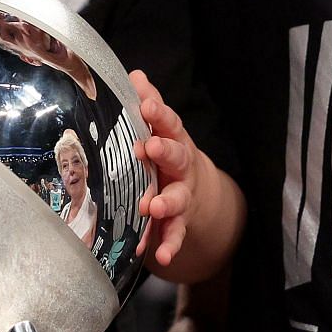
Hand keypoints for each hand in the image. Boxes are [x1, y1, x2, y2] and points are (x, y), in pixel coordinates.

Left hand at [132, 68, 200, 269]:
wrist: (196, 190)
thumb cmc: (167, 151)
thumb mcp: (160, 127)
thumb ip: (148, 102)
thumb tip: (135, 74)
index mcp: (173, 139)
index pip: (168, 122)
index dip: (158, 113)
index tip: (147, 105)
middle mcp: (181, 167)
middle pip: (177, 156)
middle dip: (163, 152)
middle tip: (147, 148)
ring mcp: (182, 195)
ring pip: (177, 198)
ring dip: (166, 202)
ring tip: (151, 206)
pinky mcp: (179, 222)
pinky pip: (175, 233)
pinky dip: (169, 244)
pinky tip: (160, 256)